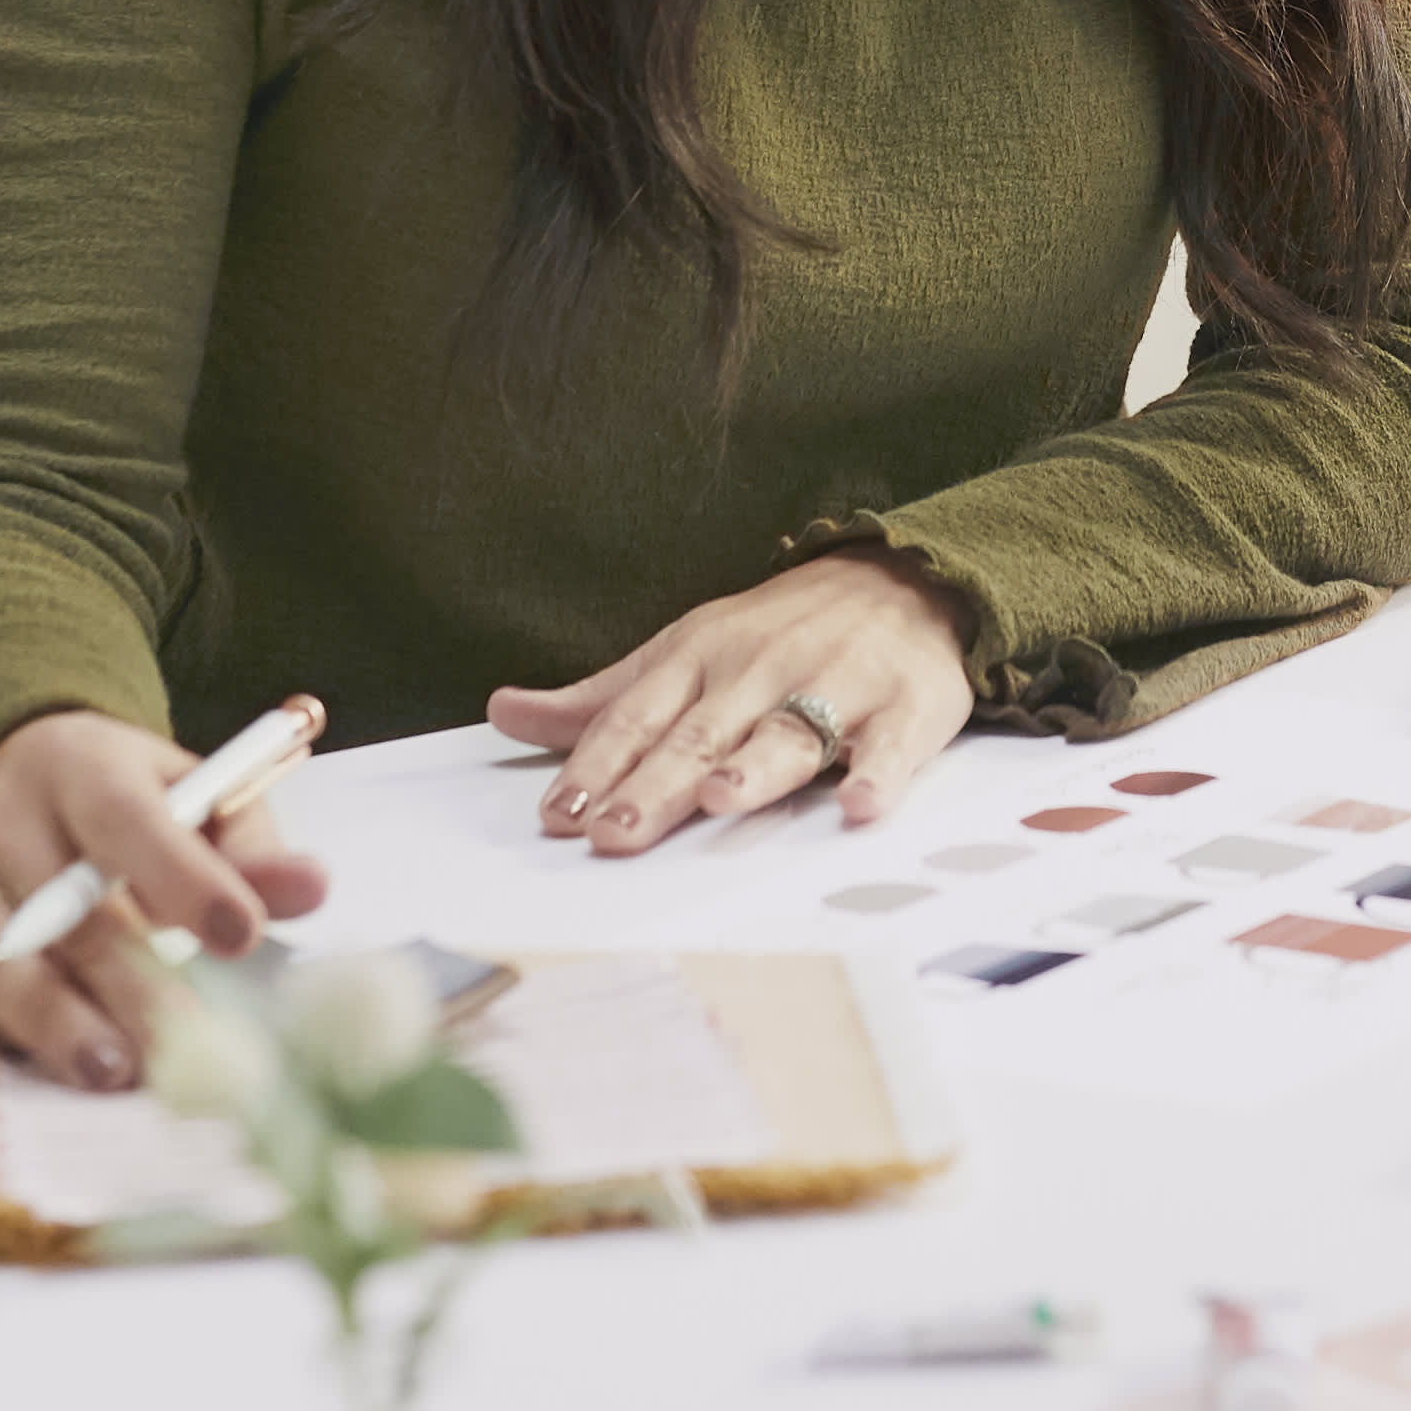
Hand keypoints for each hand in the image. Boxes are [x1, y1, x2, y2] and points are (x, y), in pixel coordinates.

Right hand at [0, 706, 337, 1089]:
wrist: (10, 770)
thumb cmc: (128, 804)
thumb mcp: (195, 796)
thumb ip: (250, 847)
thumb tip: (315, 888)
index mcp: (83, 767)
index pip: (127, 816)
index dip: (183, 876)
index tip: (241, 936)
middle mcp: (2, 817)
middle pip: (60, 905)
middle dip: (128, 984)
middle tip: (186, 1049)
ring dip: (43, 1019)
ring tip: (107, 1072)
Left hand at [485, 553, 971, 856]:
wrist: (903, 579)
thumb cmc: (780, 630)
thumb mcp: (682, 651)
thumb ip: (601, 698)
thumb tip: (505, 714)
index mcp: (700, 656)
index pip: (637, 717)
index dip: (596, 766)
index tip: (558, 816)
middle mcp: (761, 668)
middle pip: (702, 735)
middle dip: (656, 783)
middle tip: (614, 831)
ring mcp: (836, 683)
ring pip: (790, 731)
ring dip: (756, 765)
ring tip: (722, 797)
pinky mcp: (905, 707)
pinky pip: (891, 745)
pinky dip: (877, 773)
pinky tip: (858, 804)